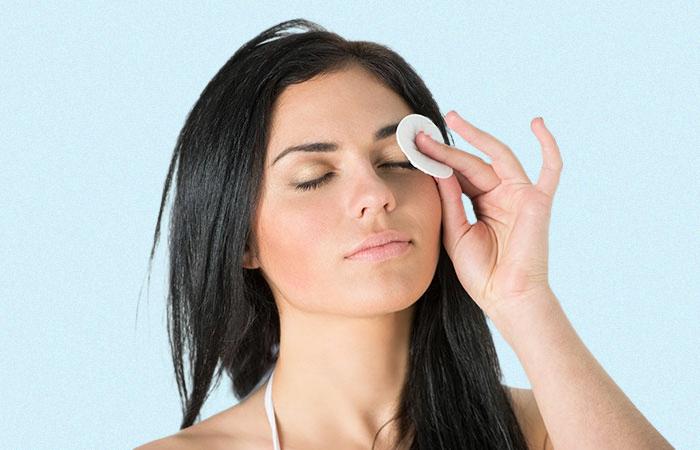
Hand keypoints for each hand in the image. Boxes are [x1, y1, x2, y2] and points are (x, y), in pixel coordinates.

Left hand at [416, 111, 561, 314]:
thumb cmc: (480, 273)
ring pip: (497, 158)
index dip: (438, 160)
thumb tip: (439, 169)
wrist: (504, 297)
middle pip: (473, 162)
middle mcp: (501, 195)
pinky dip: (548, 145)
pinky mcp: (537, 201)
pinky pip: (550, 169)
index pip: (459, 174)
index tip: (414, 145)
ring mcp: (520, 196)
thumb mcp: (455, 232)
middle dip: (447, 148)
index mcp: (481, 203)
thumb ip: (450, 200)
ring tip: (452, 118)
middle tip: (421, 134)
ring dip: (476, 137)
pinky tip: (537, 123)